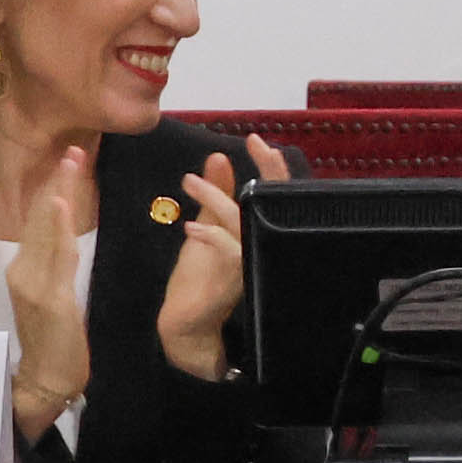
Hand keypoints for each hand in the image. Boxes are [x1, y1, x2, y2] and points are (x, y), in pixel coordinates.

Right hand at [3, 136, 96, 439]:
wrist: (46, 378)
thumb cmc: (54, 336)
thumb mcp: (55, 290)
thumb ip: (56, 259)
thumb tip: (62, 227)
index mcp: (27, 266)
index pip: (42, 218)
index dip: (56, 187)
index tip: (71, 157)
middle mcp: (24, 269)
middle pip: (42, 216)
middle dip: (58, 181)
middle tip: (75, 147)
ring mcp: (34, 283)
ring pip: (47, 230)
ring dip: (60, 193)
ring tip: (70, 163)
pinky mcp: (48, 298)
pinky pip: (54, 259)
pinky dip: (55, 230)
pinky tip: (60, 206)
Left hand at [155, 147, 252, 383]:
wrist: (187, 322)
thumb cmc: (199, 277)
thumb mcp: (205, 226)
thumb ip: (216, 194)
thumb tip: (219, 156)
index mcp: (257, 232)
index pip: (275, 193)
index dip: (272, 166)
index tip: (257, 140)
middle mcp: (262, 245)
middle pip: (274, 202)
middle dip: (268, 170)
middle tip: (251, 145)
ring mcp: (253, 262)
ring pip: (246, 221)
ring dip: (217, 198)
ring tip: (190, 183)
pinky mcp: (237, 280)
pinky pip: (230, 251)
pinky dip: (210, 236)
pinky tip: (190, 227)